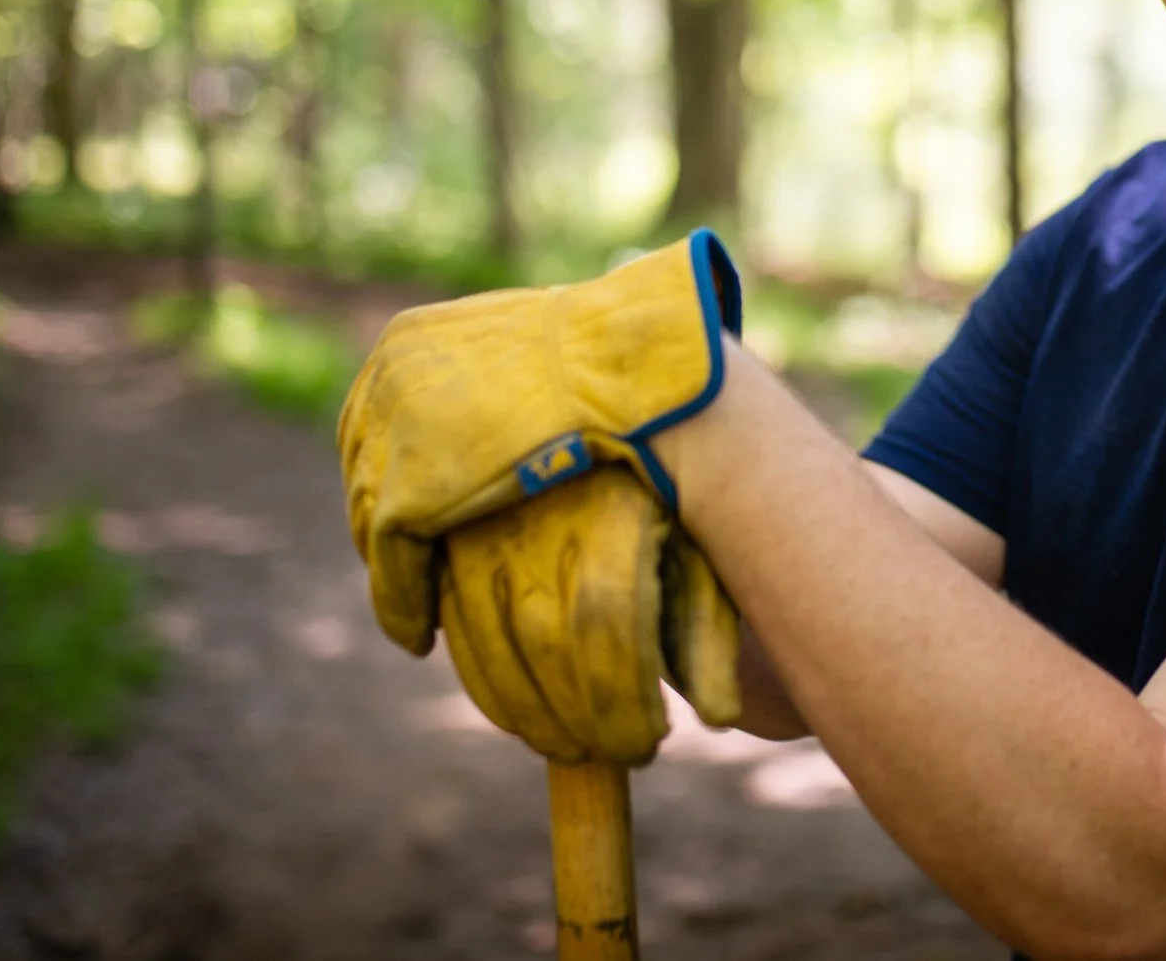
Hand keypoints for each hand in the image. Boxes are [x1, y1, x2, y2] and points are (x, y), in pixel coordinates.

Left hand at [338, 230, 740, 655]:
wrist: (629, 376)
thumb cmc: (608, 366)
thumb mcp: (532, 356)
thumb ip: (496, 379)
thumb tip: (486, 413)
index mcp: (410, 339)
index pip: (380, 416)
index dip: (398, 470)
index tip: (431, 510)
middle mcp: (388, 379)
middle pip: (365, 466)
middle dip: (391, 516)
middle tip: (426, 560)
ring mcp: (391, 437)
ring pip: (369, 519)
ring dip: (396, 564)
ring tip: (427, 603)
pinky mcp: (406, 498)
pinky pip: (390, 567)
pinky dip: (402, 606)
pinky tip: (420, 636)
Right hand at [438, 465, 741, 762]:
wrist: (592, 410)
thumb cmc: (659, 494)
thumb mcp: (696, 546)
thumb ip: (706, 624)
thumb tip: (722, 715)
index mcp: (613, 516)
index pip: (605, 624)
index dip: (621, 701)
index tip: (648, 746)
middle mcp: (541, 518)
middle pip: (546, 640)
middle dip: (579, 717)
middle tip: (612, 755)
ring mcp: (484, 524)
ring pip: (488, 641)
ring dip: (524, 714)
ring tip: (564, 746)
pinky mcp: (446, 533)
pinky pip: (443, 616)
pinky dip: (478, 679)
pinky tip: (509, 714)